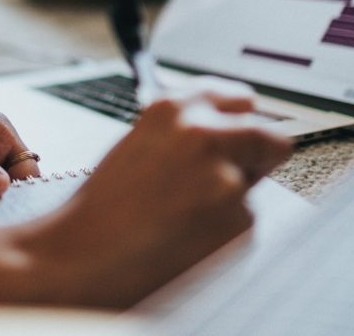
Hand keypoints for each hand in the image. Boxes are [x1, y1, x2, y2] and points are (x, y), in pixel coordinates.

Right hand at [17, 89, 291, 306]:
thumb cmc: (104, 206)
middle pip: (270, 135)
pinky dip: (226, 231)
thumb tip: (227, 129)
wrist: (83, 255)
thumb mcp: (142, 141)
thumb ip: (186, 128)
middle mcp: (204, 132)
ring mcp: (225, 176)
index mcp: (174, 106)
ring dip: (234, 197)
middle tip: (232, 175)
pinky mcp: (238, 220)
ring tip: (186, 214)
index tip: (243, 130)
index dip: (243, 120)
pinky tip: (188, 236)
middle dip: (258, 156)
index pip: (241, 98)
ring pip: (255, 185)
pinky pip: (246, 222)